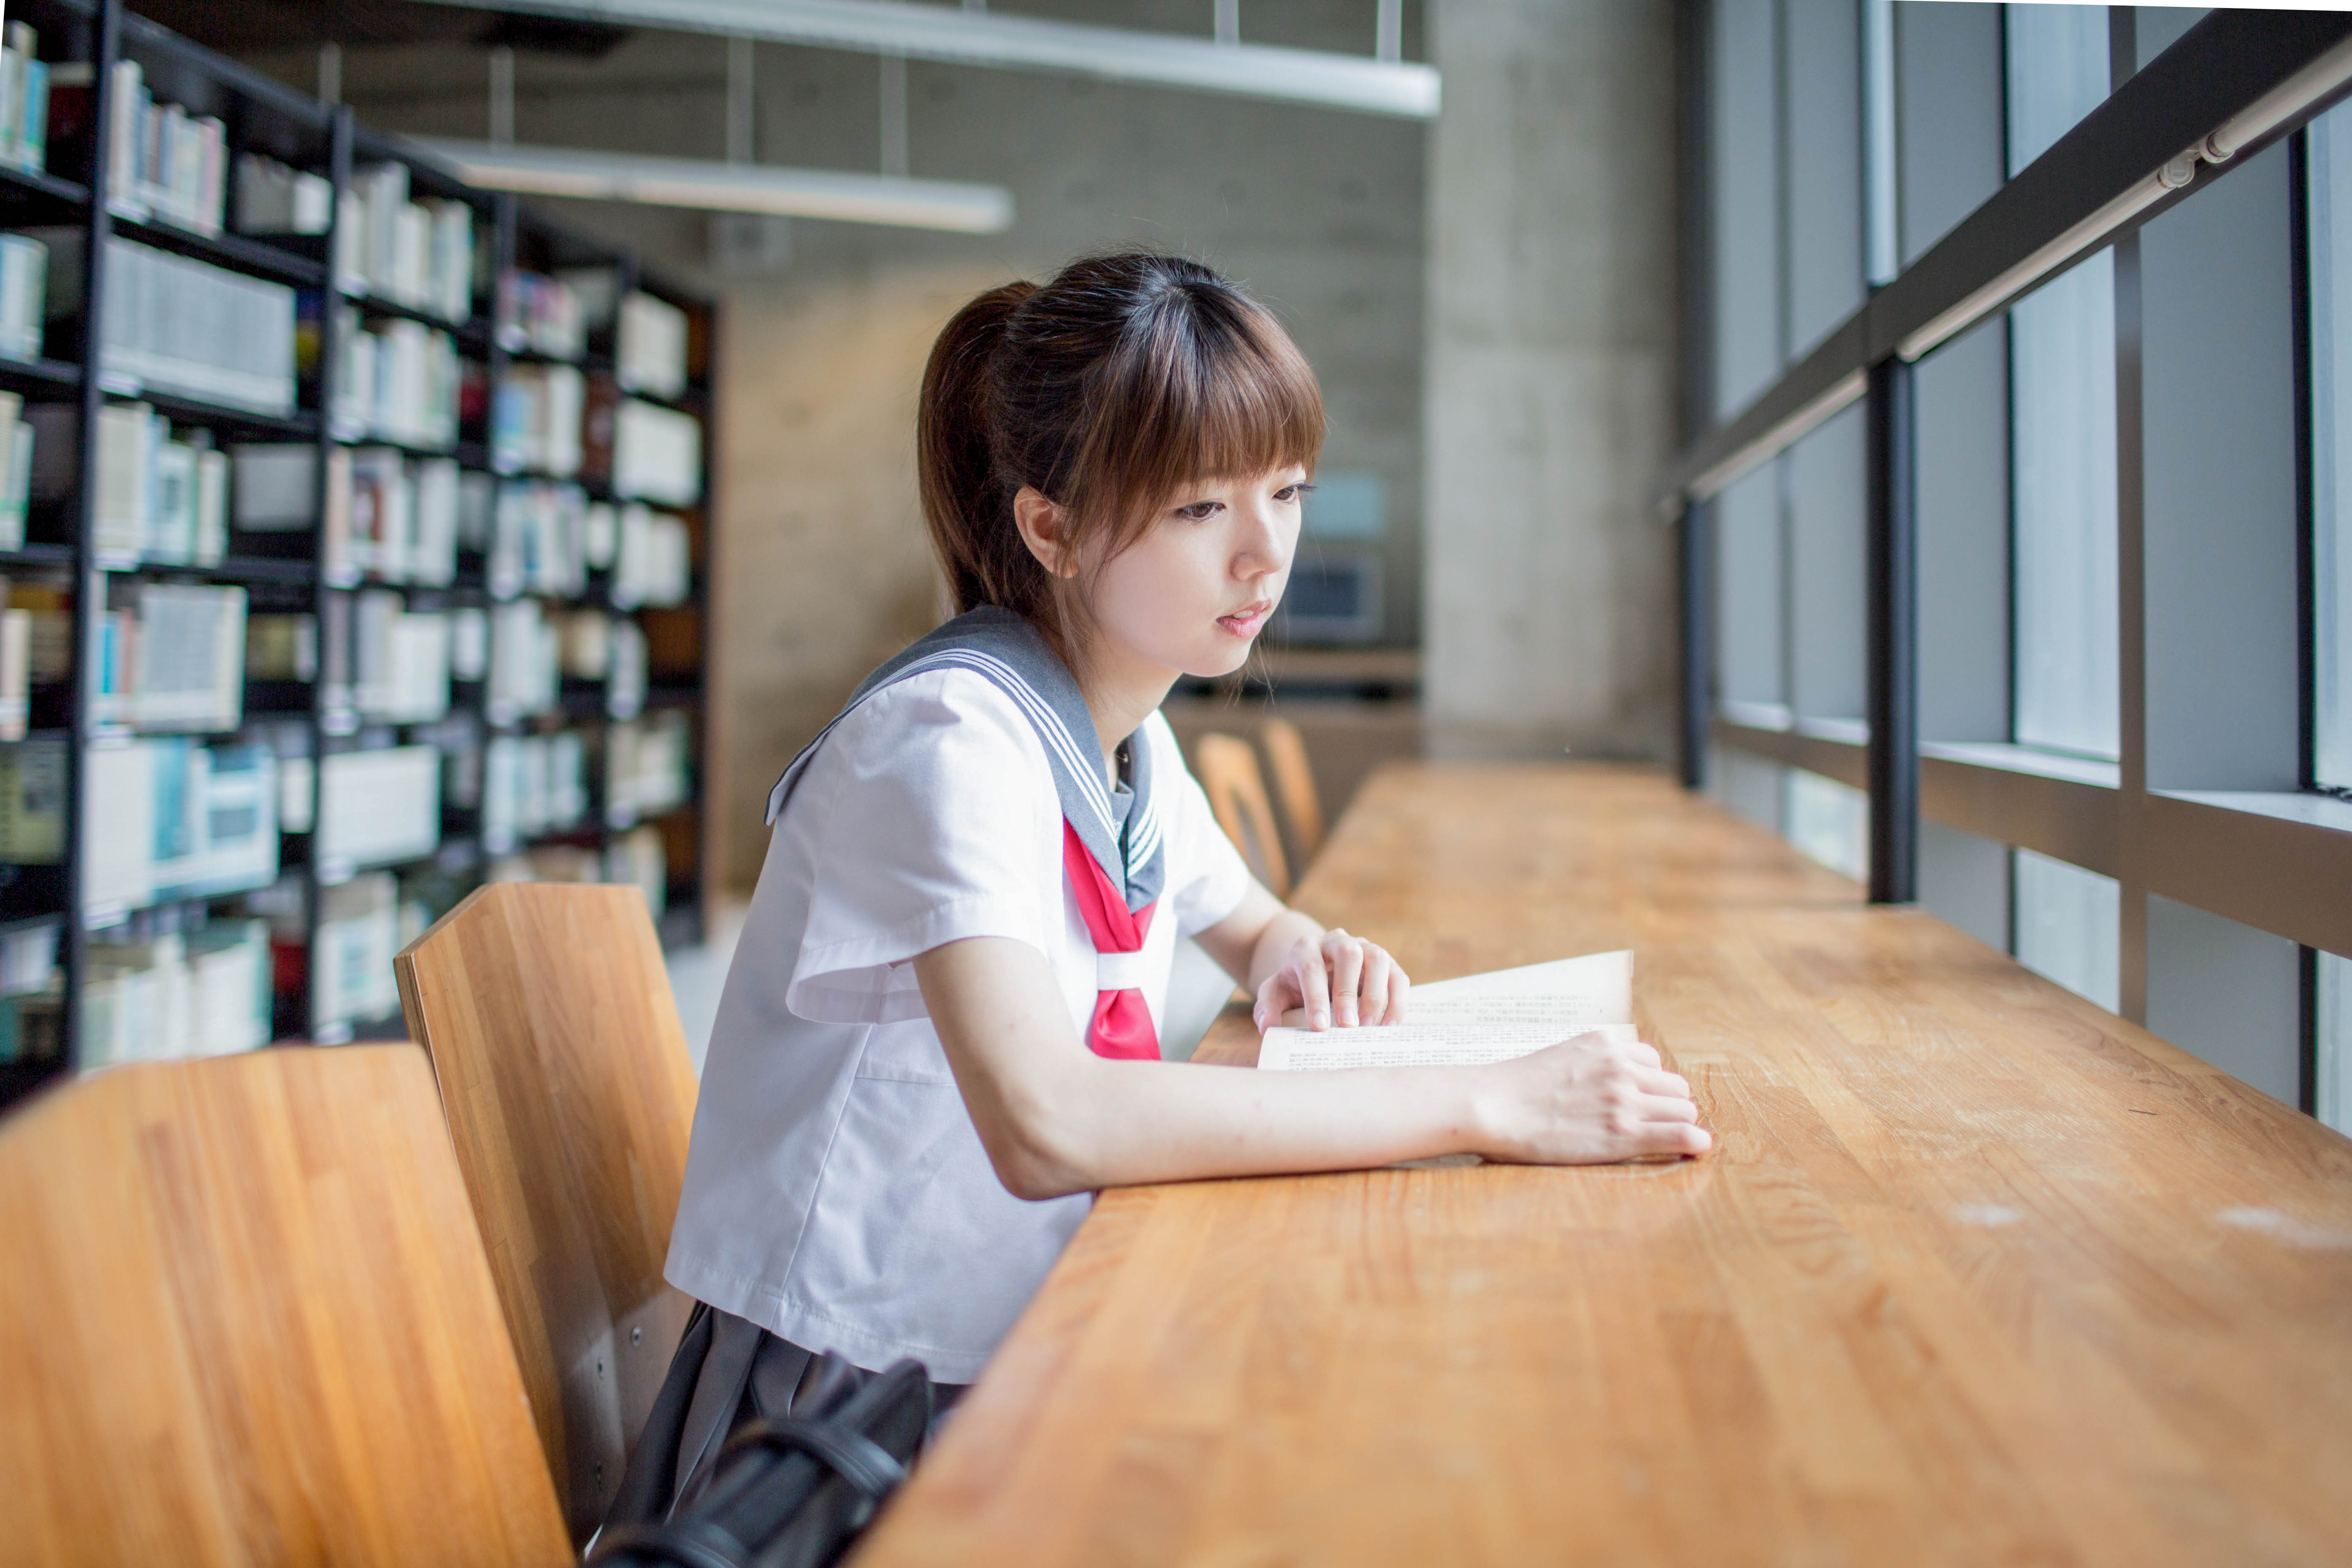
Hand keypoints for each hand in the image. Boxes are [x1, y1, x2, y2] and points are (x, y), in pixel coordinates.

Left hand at [1252, 928, 1409, 1030]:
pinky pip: (1398, 976)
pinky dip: (1397, 1001)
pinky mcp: (1386, 963)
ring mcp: (1365, 947)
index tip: (1319, 1026)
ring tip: (1369, 1028)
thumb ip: (1266, 1007)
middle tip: (1348, 1026)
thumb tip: (1267, 1026)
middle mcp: (1337, 941)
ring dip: (1376, 994)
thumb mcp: (1274, 993)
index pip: (1311, 968)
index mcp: (1306, 948)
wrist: (1317, 969)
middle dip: (1348, 991)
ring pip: (1378, 958)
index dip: (1315, 997)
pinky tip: (1389, 1026)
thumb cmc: (1295, 985)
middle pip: (1348, 954)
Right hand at [1477, 1032, 1710, 1162]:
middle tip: (1655, 1126)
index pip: (1653, 1063)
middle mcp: (1621, 1067)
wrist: (1492, 1106)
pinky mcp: (1624, 1133)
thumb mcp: (1560, 1056)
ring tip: (1670, 1140)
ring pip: (1683, 1109)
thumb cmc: (1515, 1089)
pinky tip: (1696, 1149)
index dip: (1651, 1087)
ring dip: (1679, 1124)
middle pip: (1674, 1087)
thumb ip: (1591, 1062)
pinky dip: (1694, 1141)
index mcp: (1605, 1045)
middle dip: (1669, 1106)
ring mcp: (1625, 1099)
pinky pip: (1681, 1133)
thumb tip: (1607, 1080)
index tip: (1644, 1104)